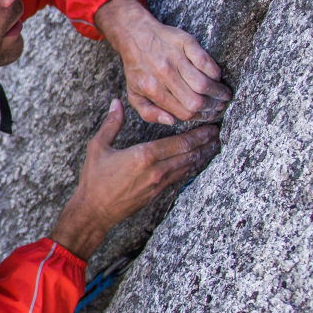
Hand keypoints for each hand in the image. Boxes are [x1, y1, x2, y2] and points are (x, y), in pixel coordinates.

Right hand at [50, 99, 220, 258]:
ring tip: (214, 146)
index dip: (198, 134)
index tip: (210, 126)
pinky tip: (197, 162)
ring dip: (203, 155)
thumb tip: (117, 102)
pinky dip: (192, 168)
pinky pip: (180, 177)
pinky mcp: (158, 193)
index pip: (179, 142)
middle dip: (205, 143)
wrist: (94, 210)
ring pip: (188, 167)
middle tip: (218, 134)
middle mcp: (156, 169)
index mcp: (143, 155)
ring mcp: (159, 183)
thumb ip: (112, 123)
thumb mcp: (98, 147)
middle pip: (189, 154)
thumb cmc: (94, 179)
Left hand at [94, 0, 232, 125]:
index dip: (201, 117)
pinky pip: (205, 61)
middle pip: (196, 101)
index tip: (211, 115)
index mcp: (153, 90)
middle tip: (220, 105)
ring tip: (224, 93)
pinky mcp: (185, 43)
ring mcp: (175, 59)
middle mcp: (164, 75)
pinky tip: (216, 76)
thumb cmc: (137, 68)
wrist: (135, 35)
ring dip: (218, 91)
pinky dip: (215, 72)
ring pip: (203, 83)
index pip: (184, 112)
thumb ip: (149, 113)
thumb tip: (171, 121)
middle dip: (213, 107)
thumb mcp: (134, 95)